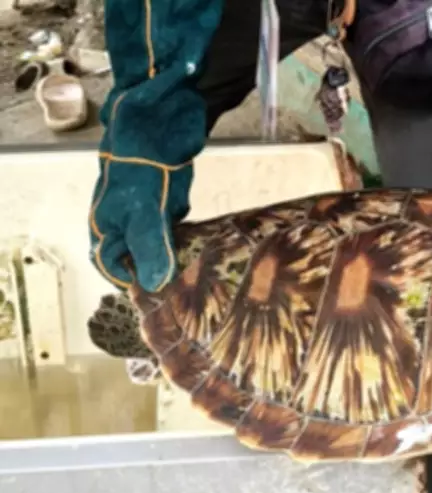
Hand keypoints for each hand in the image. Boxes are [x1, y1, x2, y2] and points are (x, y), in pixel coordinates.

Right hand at [89, 157, 188, 291]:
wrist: (158, 135)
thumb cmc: (139, 174)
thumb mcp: (143, 215)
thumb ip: (148, 249)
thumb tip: (152, 285)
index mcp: (106, 229)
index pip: (110, 266)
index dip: (129, 280)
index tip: (154, 292)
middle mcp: (123, 226)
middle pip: (135, 260)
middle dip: (155, 273)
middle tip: (180, 288)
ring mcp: (145, 218)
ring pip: (157, 249)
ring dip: (172, 259)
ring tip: (194, 274)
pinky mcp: (165, 210)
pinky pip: (173, 234)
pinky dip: (184, 243)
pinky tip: (200, 251)